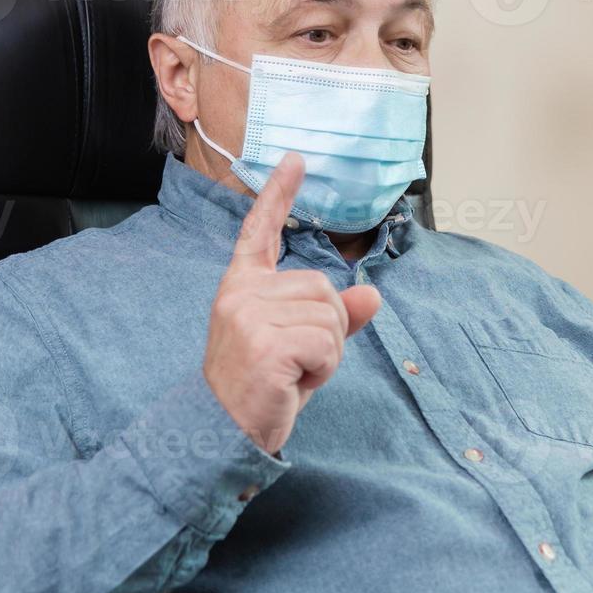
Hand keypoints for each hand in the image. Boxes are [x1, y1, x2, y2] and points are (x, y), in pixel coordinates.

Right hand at [203, 153, 381, 453]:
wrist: (220, 432)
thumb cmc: (262, 388)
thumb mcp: (301, 347)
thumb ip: (334, 319)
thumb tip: (372, 296)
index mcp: (243, 287)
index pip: (261, 232)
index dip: (279, 195)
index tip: (296, 160)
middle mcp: (242, 293)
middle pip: (324, 288)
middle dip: (326, 330)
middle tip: (294, 363)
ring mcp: (250, 315)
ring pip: (330, 317)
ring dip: (325, 354)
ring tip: (291, 373)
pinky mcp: (265, 343)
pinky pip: (328, 343)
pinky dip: (323, 369)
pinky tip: (291, 383)